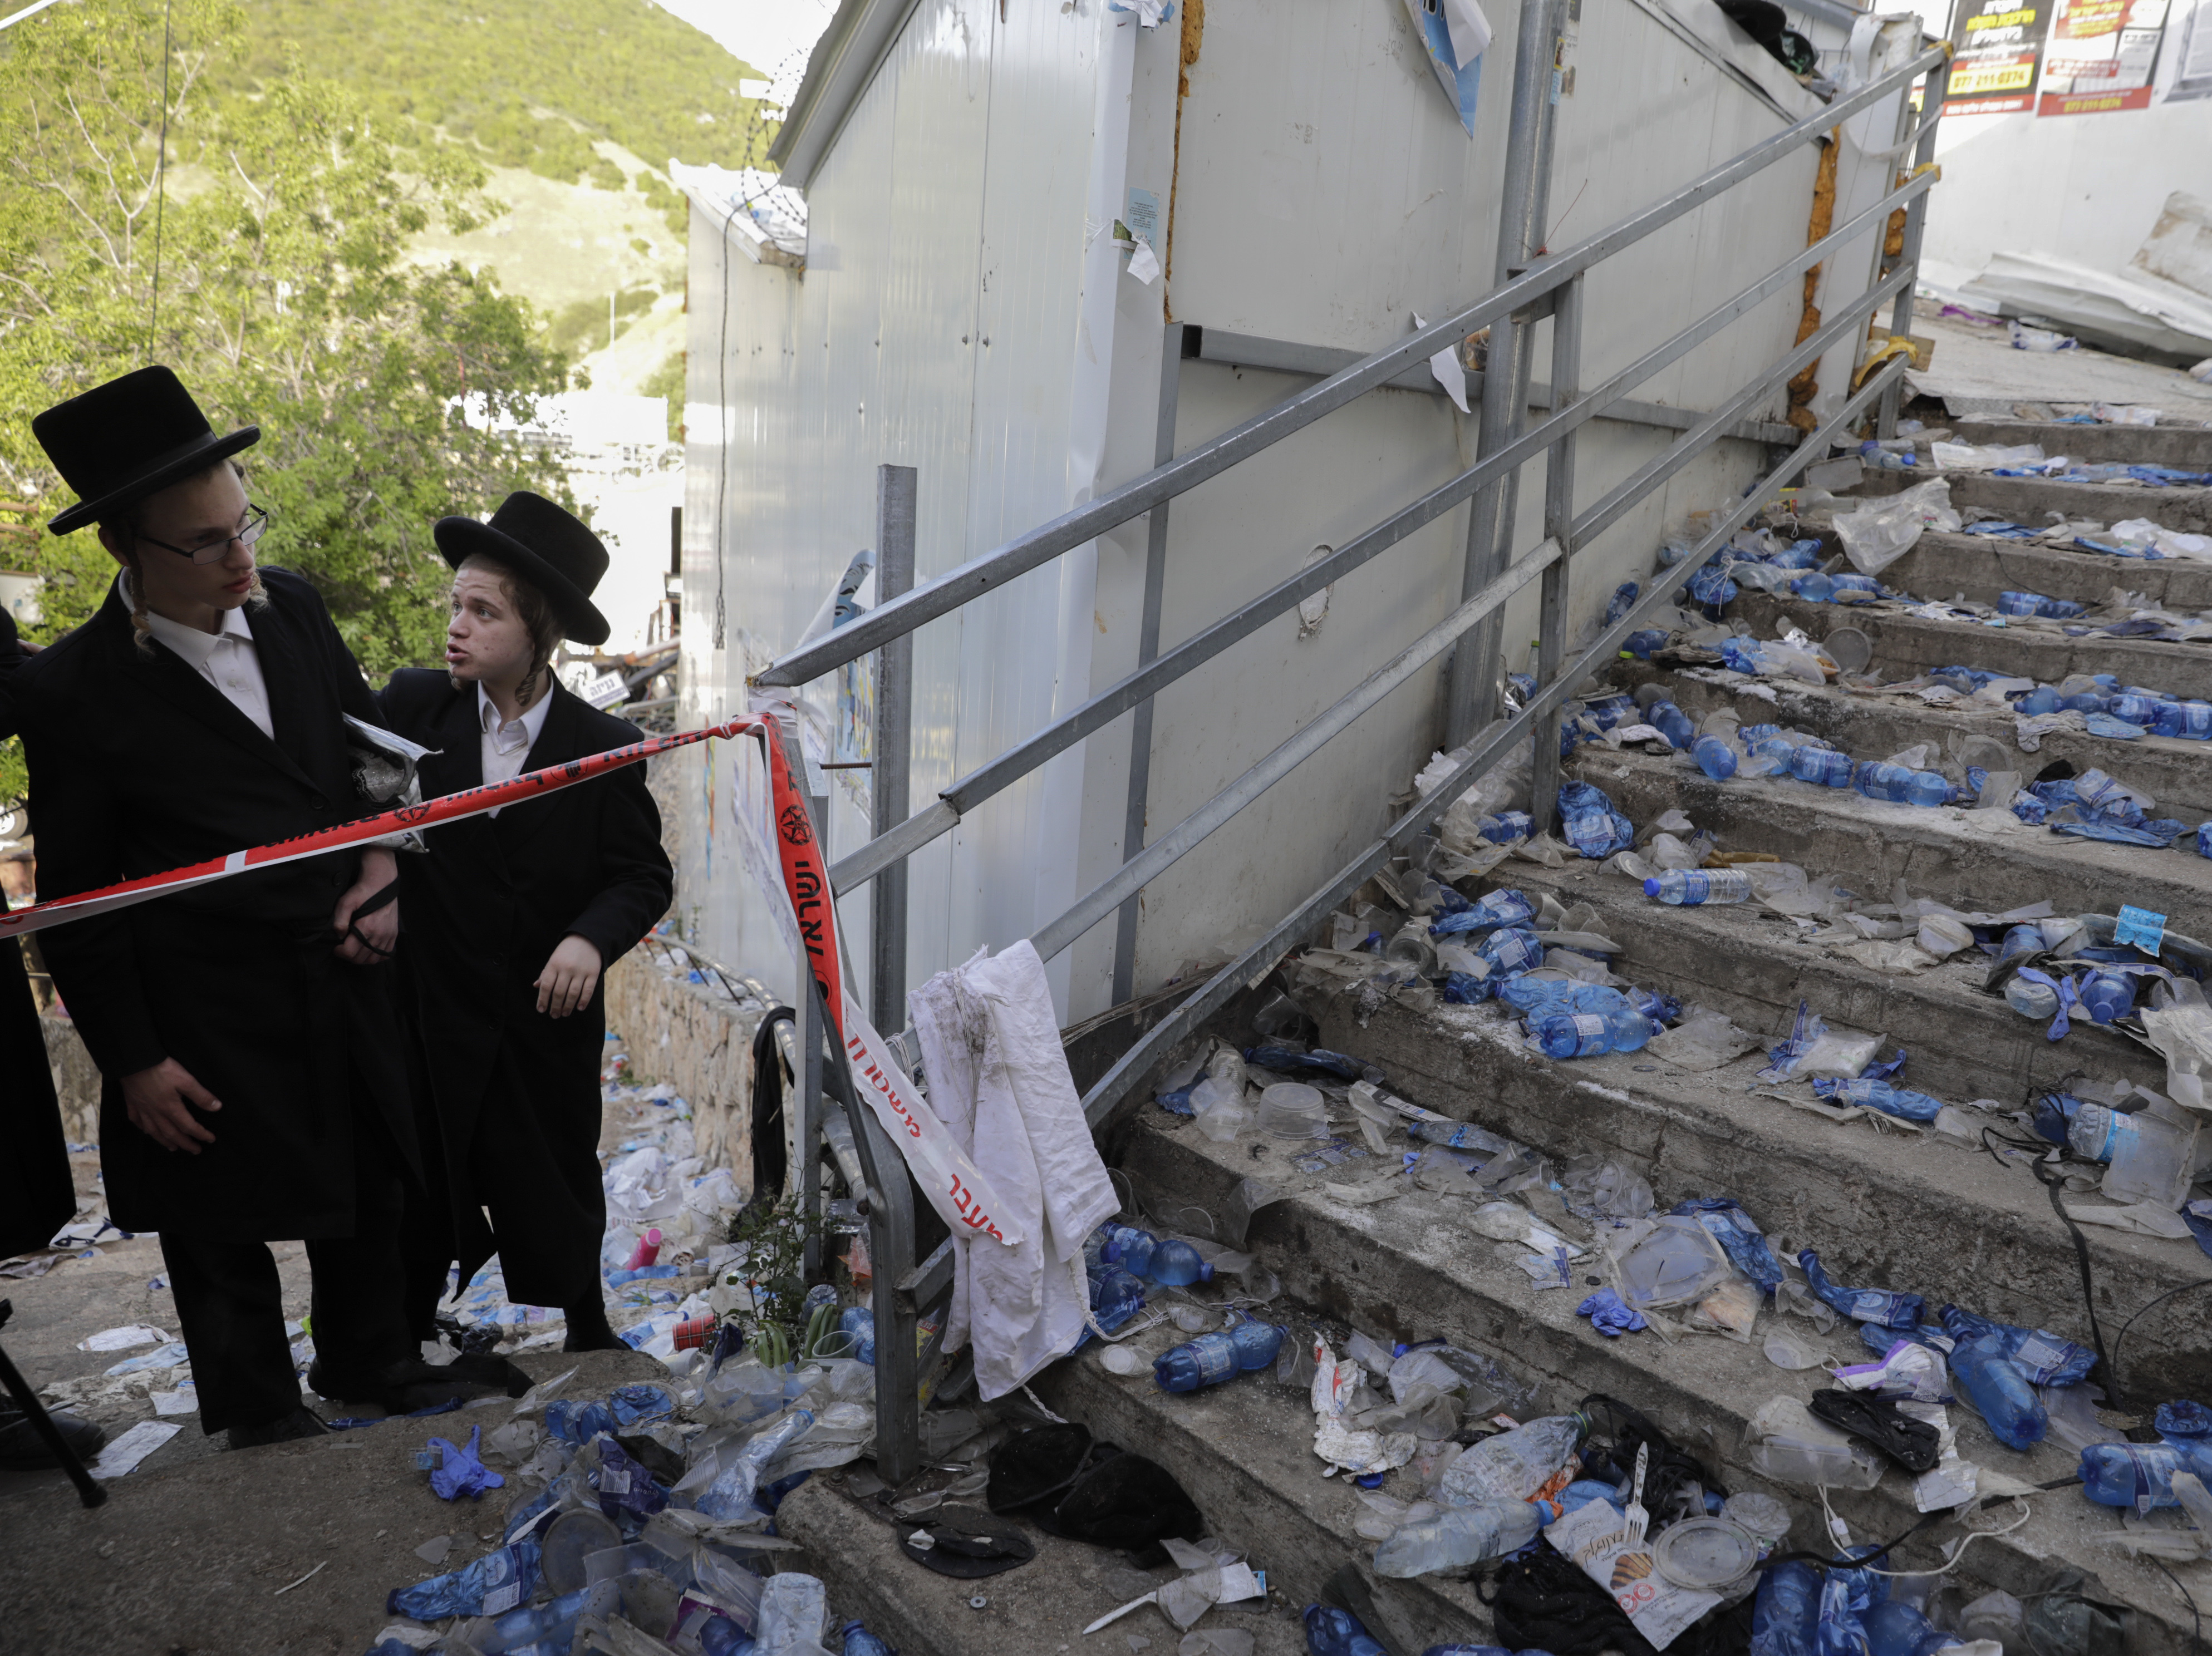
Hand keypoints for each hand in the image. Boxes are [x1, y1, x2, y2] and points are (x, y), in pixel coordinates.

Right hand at [120, 1058, 220, 1153]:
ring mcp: (142, 1109)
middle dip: (185, 1143)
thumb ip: (201, 1096)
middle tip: (195, 1151)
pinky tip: (147, 1132)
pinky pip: (137, 1122)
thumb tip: (217, 1108)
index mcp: (170, 1108)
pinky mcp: (131, 1103)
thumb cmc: (161, 1069)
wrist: (133, 1061)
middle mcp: (155, 1112)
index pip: (188, 1126)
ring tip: (173, 1148)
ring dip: (165, 1141)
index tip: (210, 1140)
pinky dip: (144, 1129)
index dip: (200, 1134)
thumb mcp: (186, 1080)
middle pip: (171, 1133)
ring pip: (154, 1131)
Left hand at [333, 848, 397, 964]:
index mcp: (366, 927)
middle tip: (343, 948)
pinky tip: (369, 950)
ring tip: (355, 950)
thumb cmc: (362, 892)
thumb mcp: (345, 902)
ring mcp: (388, 935)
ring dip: (362, 958)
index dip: (340, 952)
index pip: (350, 952)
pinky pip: (385, 953)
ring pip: (373, 959)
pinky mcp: (393, 934)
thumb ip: (340, 920)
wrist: (382, 883)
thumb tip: (340, 936)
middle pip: (361, 958)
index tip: (336, 947)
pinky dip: (376, 956)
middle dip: (349, 956)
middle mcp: (379, 934)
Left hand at [535, 934, 602, 1017]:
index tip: (541, 1010)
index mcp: (554, 964)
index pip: (546, 986)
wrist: (587, 939)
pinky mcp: (593, 973)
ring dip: (568, 1006)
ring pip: (573, 993)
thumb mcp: (553, 959)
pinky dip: (583, 1001)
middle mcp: (566, 968)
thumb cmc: (567, 951)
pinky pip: (588, 990)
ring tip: (565, 1014)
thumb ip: (546, 973)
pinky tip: (579, 1008)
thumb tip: (536, 986)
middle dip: (555, 1006)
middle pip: (559, 992)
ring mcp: (580, 971)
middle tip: (554, 1015)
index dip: (542, 1000)